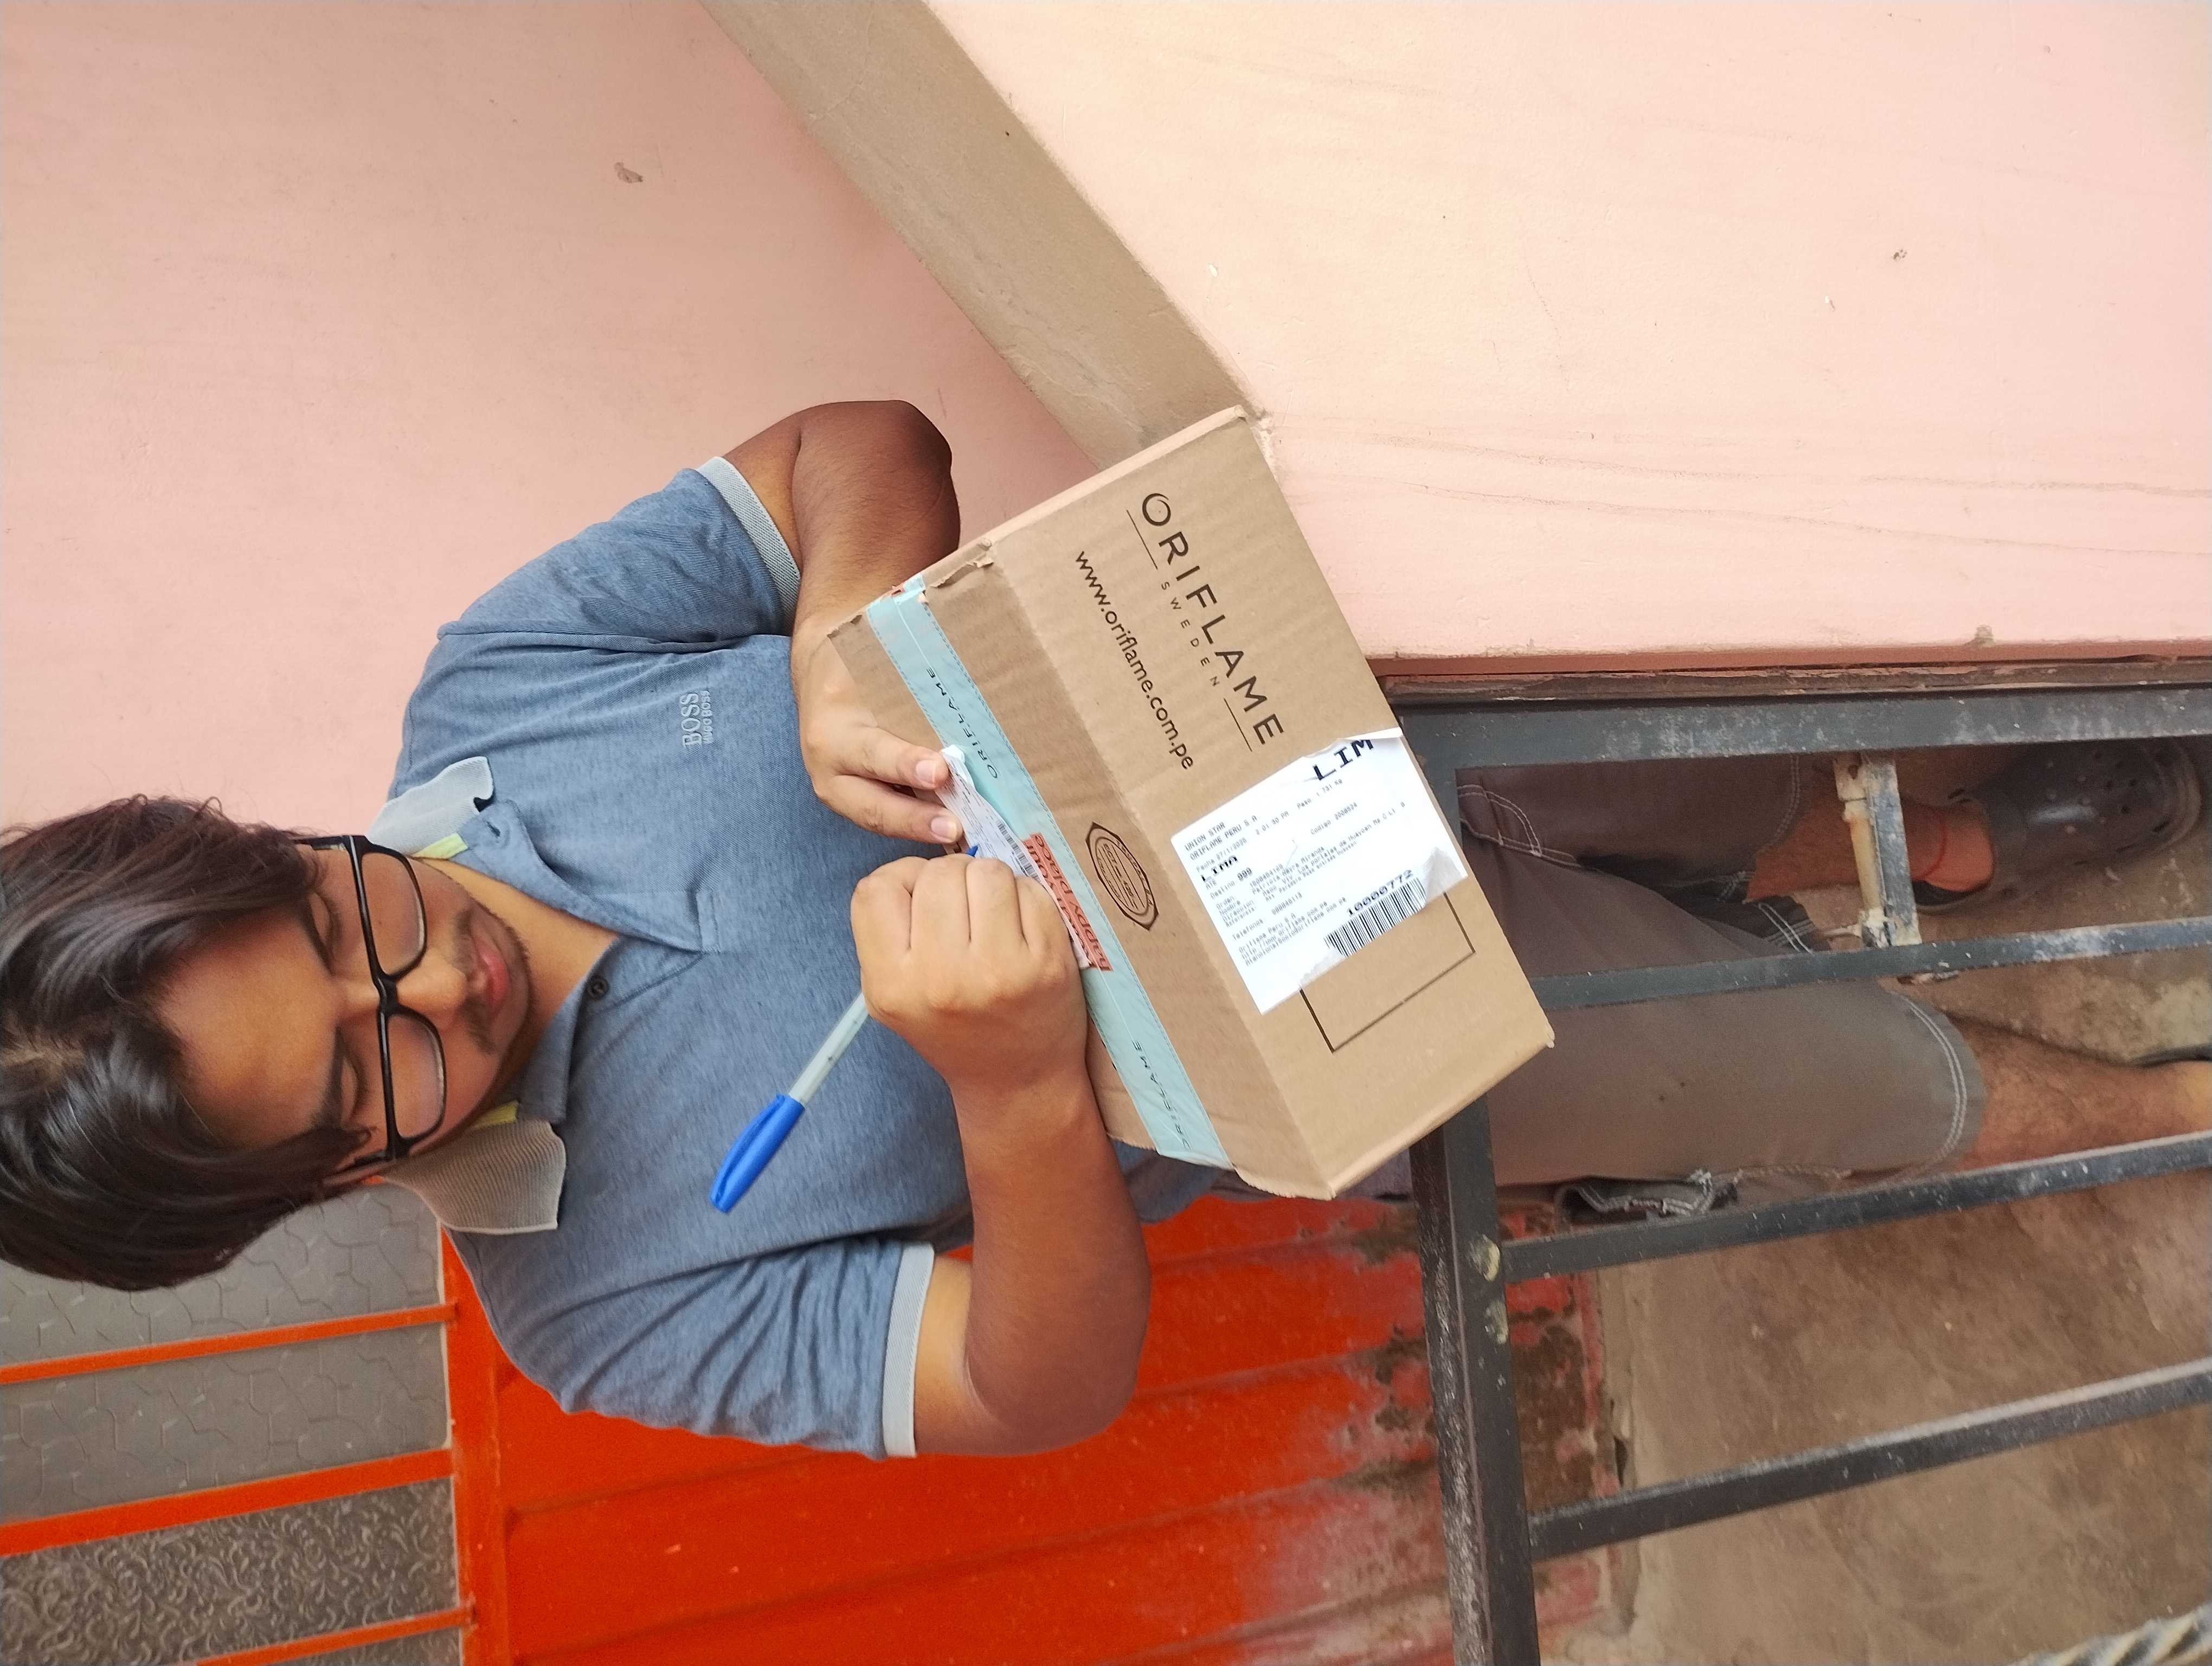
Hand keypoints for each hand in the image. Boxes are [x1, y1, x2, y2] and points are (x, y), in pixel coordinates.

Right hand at [793, 627, 961, 845]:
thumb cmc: (857, 660)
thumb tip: (974, 662)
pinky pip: (889, 820)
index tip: (939, 771)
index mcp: (835, 729)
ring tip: (960, 838)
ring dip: (922, 832)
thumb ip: (913, 674)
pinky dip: (921, 829)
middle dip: (915, 819)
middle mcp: (831, 769)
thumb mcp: (874, 659)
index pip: (872, 753)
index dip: (905, 764)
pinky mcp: (856, 804)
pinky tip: (957, 836)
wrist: (822, 673)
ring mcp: (841, 793)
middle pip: (872, 806)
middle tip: (954, 826)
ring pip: (880, 822)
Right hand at [851, 856, 1087, 1110]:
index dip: (902, 881)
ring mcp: (998, 971)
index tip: (922, 901)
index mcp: (891, 985)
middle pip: (938, 872)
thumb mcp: (895, 992)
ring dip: (991, 883)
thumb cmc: (953, 1028)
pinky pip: (1030, 890)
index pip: (877, 888)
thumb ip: (890, 930)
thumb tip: (919, 864)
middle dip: (952, 880)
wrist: (1016, 1081)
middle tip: (965, 911)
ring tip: (993, 917)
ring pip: (987, 870)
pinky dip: (1026, 898)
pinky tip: (1021, 930)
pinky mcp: (1046, 964)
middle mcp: (940, 979)